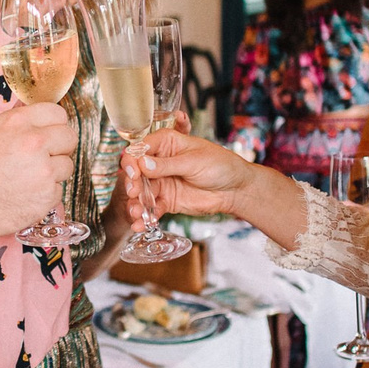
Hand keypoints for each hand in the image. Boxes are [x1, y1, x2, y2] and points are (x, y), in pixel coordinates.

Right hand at [0, 103, 75, 237]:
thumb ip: (17, 124)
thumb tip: (36, 119)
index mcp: (18, 123)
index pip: (57, 113)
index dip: (54, 124)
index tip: (51, 133)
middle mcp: (34, 143)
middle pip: (69, 137)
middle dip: (60, 147)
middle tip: (45, 157)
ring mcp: (44, 170)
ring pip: (66, 165)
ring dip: (53, 172)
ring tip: (29, 178)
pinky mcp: (47, 195)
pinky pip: (58, 190)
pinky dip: (46, 194)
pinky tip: (25, 194)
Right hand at [121, 125, 261, 219]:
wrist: (236, 190)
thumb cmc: (220, 165)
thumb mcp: (194, 162)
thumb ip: (167, 164)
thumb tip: (143, 164)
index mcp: (167, 143)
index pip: (141, 148)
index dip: (133, 159)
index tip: (133, 172)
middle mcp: (160, 162)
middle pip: (137, 171)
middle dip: (132, 183)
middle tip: (134, 193)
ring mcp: (162, 182)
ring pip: (142, 192)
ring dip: (136, 203)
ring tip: (136, 213)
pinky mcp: (166, 200)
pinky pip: (151, 208)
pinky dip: (145, 217)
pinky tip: (141, 224)